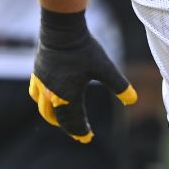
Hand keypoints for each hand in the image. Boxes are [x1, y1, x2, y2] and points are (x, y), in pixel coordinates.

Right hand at [29, 10, 137, 142]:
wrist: (61, 31)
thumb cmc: (84, 49)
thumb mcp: (105, 68)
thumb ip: (119, 86)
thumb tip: (133, 101)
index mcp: (69, 96)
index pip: (75, 122)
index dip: (81, 131)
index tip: (87, 137)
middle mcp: (52, 94)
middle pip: (59, 119)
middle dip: (70, 128)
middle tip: (79, 135)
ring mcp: (42, 85)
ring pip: (45, 110)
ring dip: (54, 119)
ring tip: (61, 122)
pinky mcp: (36, 74)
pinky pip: (35, 95)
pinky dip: (42, 103)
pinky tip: (47, 101)